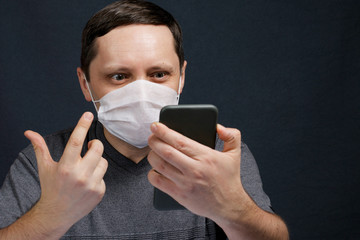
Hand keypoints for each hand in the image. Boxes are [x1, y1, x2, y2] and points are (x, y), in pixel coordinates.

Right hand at [24, 112, 107, 229]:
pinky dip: (97, 176)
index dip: (82, 125)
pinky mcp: (100, 192)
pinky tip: (87, 183)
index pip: (75, 141)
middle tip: (90, 146)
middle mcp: (79, 175)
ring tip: (86, 168)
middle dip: (95, 144)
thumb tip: (29, 132)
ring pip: (103, 161)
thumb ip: (40, 148)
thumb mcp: (45, 167)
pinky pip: (104, 176)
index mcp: (65, 167)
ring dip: (96, 161)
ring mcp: (91, 185)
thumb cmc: (51, 187)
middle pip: (97, 148)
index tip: (89, 114)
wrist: (57, 214)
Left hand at [147, 122, 248, 222]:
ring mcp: (186, 183)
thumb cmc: (230, 178)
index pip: (180, 141)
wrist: (230, 206)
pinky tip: (154, 169)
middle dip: (154, 142)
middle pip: (166, 152)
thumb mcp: (235, 154)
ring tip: (152, 151)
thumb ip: (231, 136)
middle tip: (152, 137)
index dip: (164, 132)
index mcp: (206, 157)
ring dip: (152, 156)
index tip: (156, 126)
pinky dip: (152, 174)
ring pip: (160, 166)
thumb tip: (218, 127)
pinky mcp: (180, 195)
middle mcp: (195, 170)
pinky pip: (159, 183)